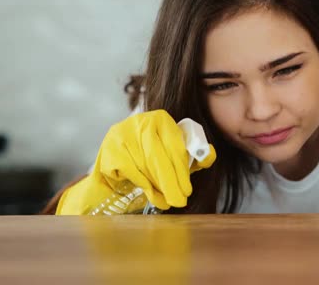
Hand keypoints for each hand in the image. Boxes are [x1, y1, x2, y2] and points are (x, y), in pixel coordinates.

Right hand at [56, 110, 215, 214]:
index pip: (175, 146)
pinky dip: (142, 184)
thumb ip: (195, 154)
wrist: (117, 157)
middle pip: (159, 158)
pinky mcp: (110, 150)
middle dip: (171, 183)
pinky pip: (131, 172)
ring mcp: (122, 135)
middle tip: (179, 201)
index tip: (188, 190)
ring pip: (145, 167)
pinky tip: (149, 192)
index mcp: (161, 118)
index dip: (182, 171)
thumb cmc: (153, 155)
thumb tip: (208, 154)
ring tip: (166, 200)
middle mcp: (141, 122)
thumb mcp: (176, 152)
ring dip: (157, 187)